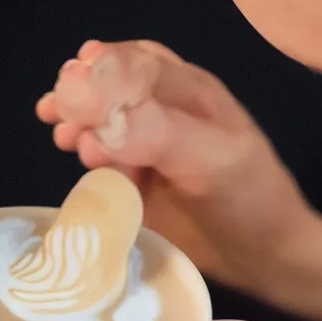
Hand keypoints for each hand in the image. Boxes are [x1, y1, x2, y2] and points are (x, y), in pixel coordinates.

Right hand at [37, 39, 315, 293]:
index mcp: (189, 91)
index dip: (99, 73)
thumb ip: (160, 134)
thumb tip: (99, 123)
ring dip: (78, 124)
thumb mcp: (214, 161)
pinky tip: (77, 163)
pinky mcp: (136, 179)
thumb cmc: (249, 200)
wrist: (263, 257)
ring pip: (101, 120)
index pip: (133, 63)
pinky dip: (84, 155)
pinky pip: (102, 158)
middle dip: (80, 95)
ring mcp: (148, 144)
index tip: (71, 91)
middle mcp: (165, 109)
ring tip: (64, 140)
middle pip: (109, 85)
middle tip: (58, 115)